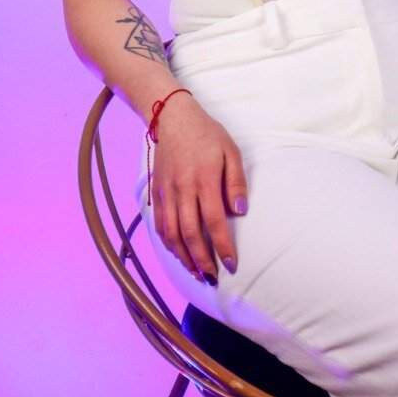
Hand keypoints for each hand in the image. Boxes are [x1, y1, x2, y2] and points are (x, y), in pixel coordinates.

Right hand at [149, 98, 248, 284]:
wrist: (172, 118)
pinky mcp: (157, 192)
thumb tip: (240, 211)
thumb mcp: (230, 151)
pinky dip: (168, 244)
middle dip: (202, 260)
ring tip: (196, 272)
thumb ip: (236, 182)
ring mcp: (167, 192)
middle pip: (190, 234)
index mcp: (205, 178)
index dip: (222, 246)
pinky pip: (160, 224)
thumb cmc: (207, 134)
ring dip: (184, 257)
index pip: (214, 221)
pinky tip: (179, 254)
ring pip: (172, 234)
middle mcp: (183, 188)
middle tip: (212, 278)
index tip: (231, 264)